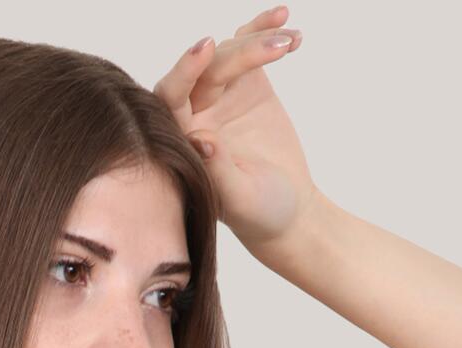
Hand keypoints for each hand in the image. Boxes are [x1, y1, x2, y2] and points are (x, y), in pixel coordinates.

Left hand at [154, 7, 319, 260]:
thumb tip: (198, 138)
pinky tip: (286, 20)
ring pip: (229, 52)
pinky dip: (265, 30)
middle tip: (277, 50)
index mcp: (182, 142)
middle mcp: (195, 115)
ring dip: (259, 40)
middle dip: (240, 55)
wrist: (287, 210)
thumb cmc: (259, 214)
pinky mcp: (246, 84)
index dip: (184, 71)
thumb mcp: (240, 198)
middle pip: (208, 69)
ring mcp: (219, 96)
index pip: (171, 98)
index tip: (206, 48)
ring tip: (290, 43)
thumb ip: (217, 171)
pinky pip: (249, 45)